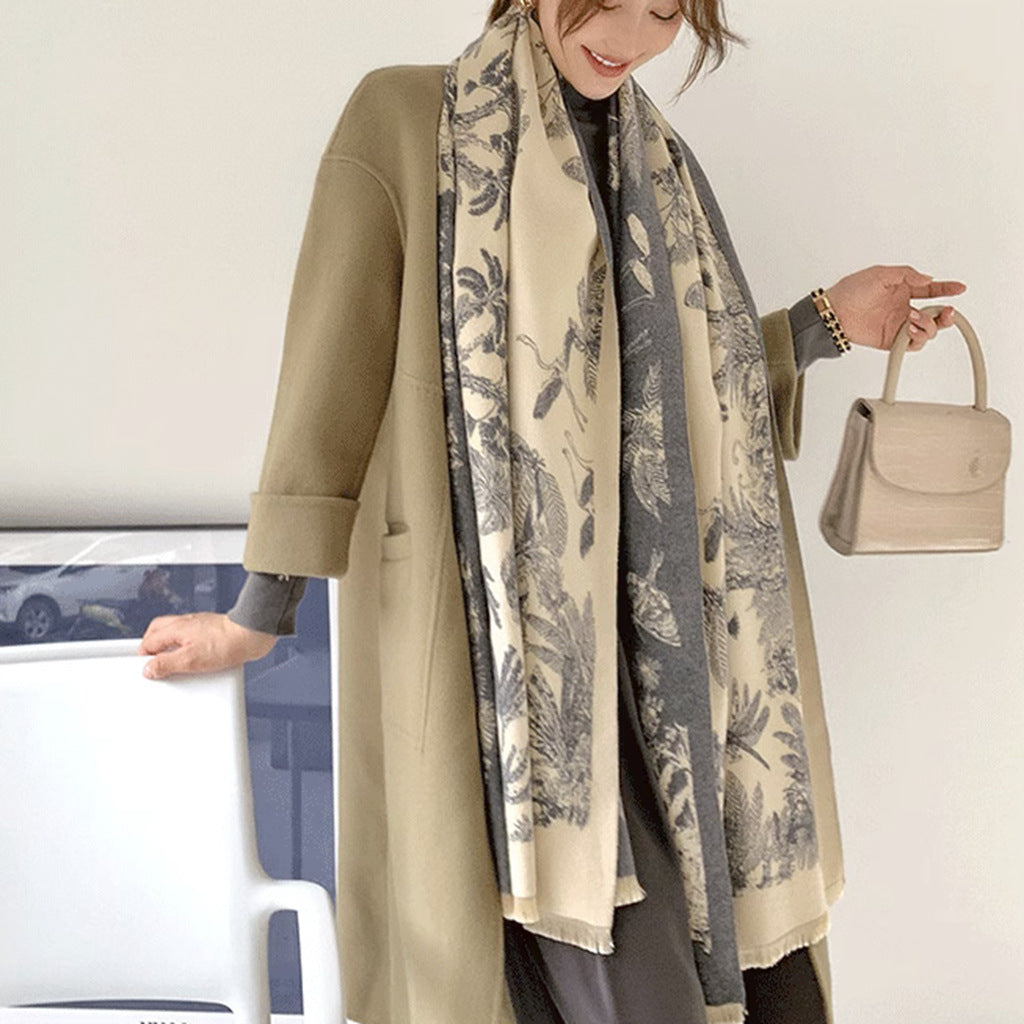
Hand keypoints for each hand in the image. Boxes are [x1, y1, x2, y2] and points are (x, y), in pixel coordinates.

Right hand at [138, 612, 275, 679]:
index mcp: (175, 628)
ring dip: (170, 646)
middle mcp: (186, 623)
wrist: (251, 634)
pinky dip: (187, 646)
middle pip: (158, 632)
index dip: (144, 657)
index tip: (147, 669)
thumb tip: (149, 669)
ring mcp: (199, 625)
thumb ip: (166, 664)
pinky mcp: (211, 630)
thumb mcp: (190, 660)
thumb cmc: (225, 643)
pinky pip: (192, 637)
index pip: (149, 641)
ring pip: (175, 633)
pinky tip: (194, 657)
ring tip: (171, 661)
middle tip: (153, 662)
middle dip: (152, 647)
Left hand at [825, 265, 965, 351]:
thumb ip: (906, 275)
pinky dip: (917, 338)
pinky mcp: (891, 340)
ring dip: (928, 325)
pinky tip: (910, 328)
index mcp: (904, 290)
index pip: (931, 290)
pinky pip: (913, 344)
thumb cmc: (851, 290)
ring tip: (913, 317)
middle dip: (946, 315)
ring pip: (928, 331)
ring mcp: (899, 325)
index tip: (960, 288)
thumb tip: (928, 279)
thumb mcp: (881, 274)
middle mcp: (904, 309)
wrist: (834, 312)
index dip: (947, 289)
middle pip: (935, 315)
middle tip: (945, 312)